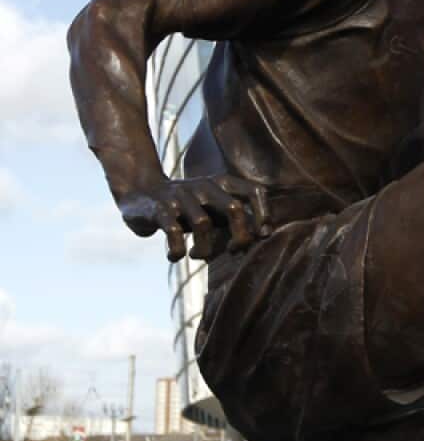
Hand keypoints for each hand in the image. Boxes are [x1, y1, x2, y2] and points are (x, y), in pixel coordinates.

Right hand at [117, 175, 270, 261]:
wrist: (141, 192)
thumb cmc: (188, 206)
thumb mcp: (213, 206)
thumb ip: (236, 217)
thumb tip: (265, 235)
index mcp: (223, 183)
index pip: (255, 192)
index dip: (264, 214)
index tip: (262, 235)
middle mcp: (205, 186)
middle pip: (234, 209)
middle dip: (240, 236)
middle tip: (233, 251)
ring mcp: (182, 196)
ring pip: (203, 224)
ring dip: (204, 249)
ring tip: (198, 256)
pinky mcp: (161, 209)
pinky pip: (174, 231)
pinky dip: (177, 249)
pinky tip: (176, 256)